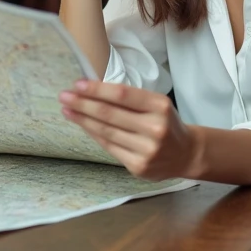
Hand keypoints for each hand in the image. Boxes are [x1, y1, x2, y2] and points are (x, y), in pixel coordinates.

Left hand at [59, 80, 199, 180]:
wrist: (186, 154)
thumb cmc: (166, 123)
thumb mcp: (157, 105)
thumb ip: (130, 100)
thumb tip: (92, 91)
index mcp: (160, 106)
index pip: (122, 95)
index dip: (97, 90)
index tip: (78, 84)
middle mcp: (154, 128)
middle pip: (110, 113)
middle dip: (83, 103)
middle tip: (64, 96)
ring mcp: (146, 150)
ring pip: (106, 131)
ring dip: (83, 119)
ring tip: (67, 109)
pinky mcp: (138, 166)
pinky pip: (109, 147)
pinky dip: (93, 134)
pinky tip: (82, 125)